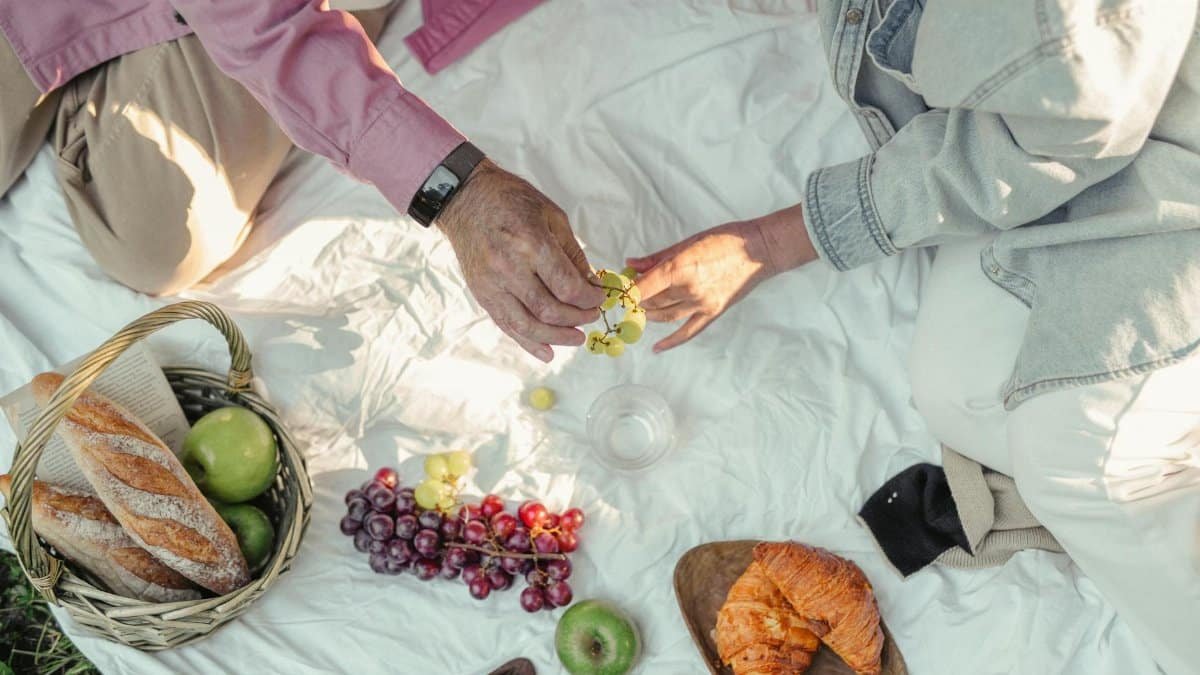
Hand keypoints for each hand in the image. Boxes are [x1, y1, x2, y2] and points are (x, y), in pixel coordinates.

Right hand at [436, 160, 604, 361]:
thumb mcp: (552, 216)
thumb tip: (591, 285)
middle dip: (577, 318)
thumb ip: (573, 254)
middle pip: (549, 310)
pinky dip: (528, 342)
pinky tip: (548, 352)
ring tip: (577, 338)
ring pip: (527, 325)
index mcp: (530, 243)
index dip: (589, 298)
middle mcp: (508, 267)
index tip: (600, 297)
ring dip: (556, 337)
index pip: (567, 286)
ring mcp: (491, 284)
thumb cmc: (511, 200)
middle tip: (592, 315)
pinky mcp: (481, 294)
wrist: (465, 199)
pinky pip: (507, 325)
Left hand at [627, 204, 814, 351]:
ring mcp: (701, 304)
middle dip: (637, 299)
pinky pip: (687, 332)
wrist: (760, 250)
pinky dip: (671, 342)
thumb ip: (657, 257)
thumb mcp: (687, 242)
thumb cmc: (724, 239)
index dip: (626, 291)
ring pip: (665, 316)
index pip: (642, 287)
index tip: (616, 292)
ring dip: (649, 314)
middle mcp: (688, 289)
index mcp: (679, 268)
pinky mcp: (713, 313)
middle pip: (652, 302)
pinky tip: (656, 348)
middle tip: (629, 295)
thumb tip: (631, 264)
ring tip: (641, 309)